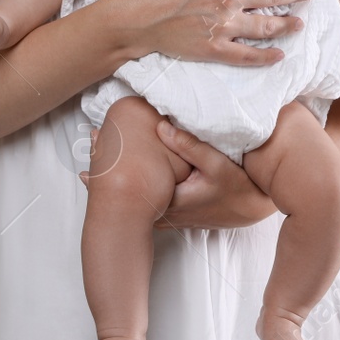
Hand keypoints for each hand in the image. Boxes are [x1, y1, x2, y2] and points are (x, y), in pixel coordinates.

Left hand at [75, 118, 275, 228]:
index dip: (109, 176)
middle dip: (107, 182)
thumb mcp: (218, 164)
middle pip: (130, 199)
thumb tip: (161, 126)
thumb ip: (190, 145)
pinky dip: (136, 191)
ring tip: (97, 172)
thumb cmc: (240, 186)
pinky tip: (129, 180)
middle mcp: (168, 210)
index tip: (89, 162)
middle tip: (83, 168)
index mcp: (172, 199)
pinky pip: (149, 202)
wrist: (255, 208)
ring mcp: (173, 213)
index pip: (132, 190)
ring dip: (121, 187)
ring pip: (138, 202)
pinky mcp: (179, 211)